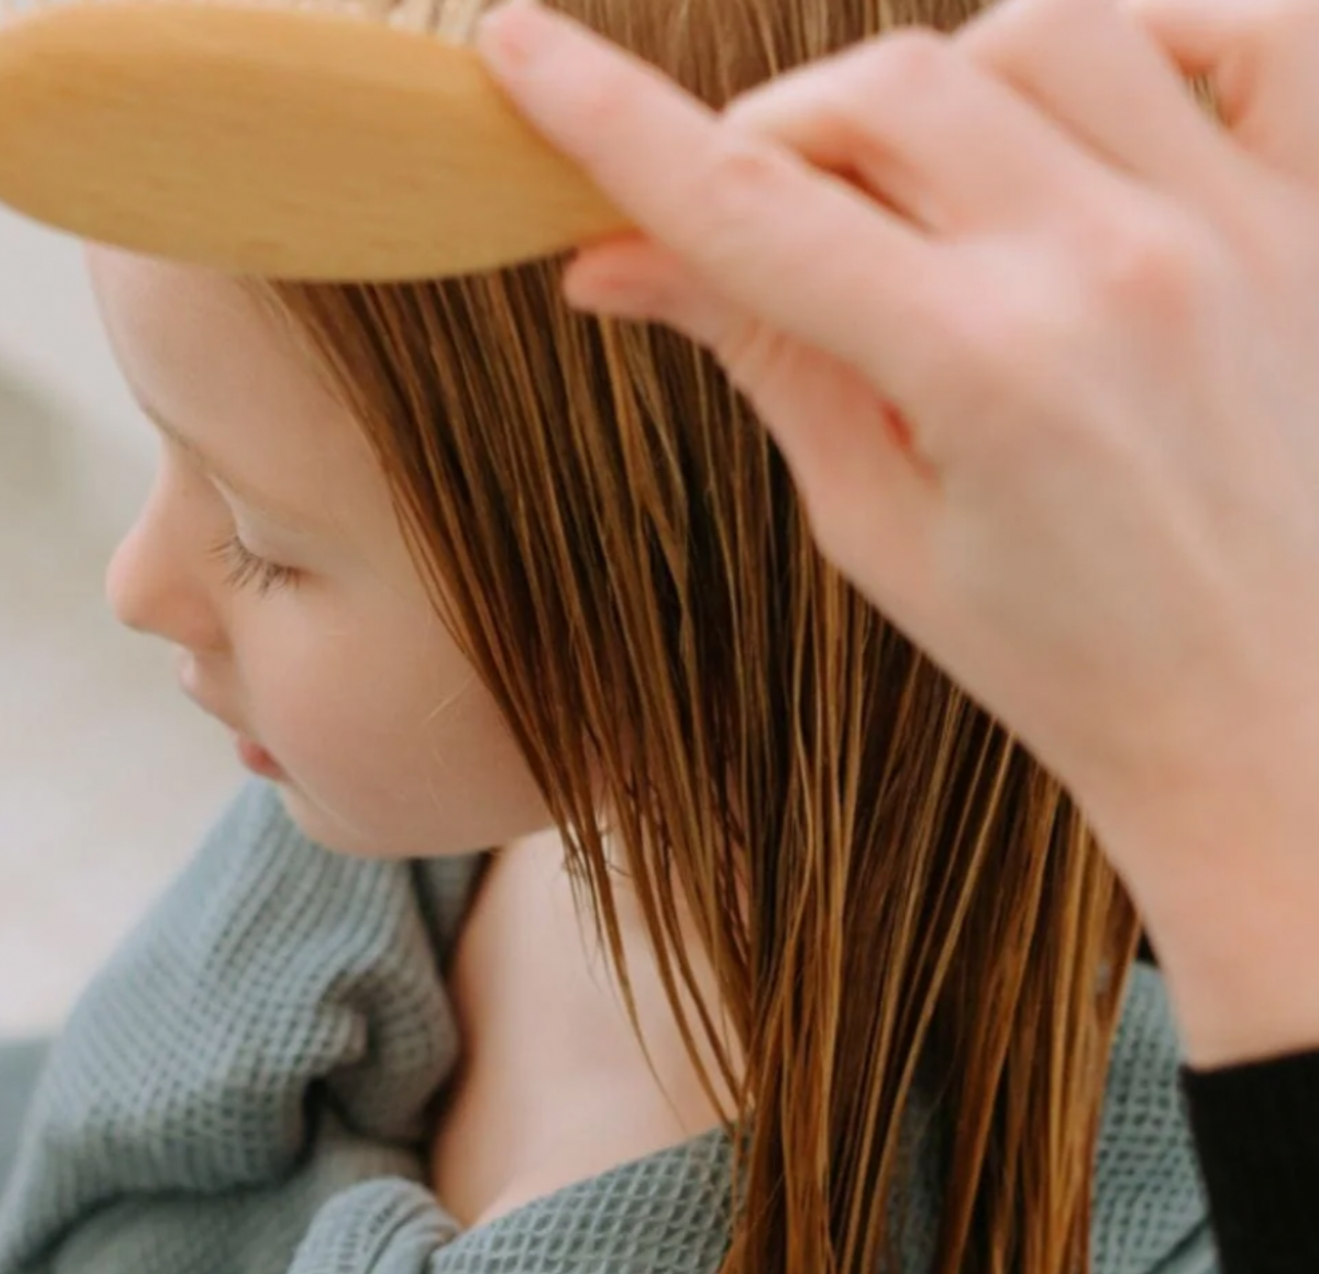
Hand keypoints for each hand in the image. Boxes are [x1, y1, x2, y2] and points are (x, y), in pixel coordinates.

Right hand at [477, 0, 1318, 1063]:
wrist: (1263, 718)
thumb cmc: (1061, 657)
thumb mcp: (877, 525)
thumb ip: (762, 358)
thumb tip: (613, 263)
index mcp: (986, 373)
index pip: (749, 208)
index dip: (611, 120)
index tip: (515, 48)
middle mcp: (1114, 270)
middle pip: (884, 87)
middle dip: (783, 135)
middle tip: (765, 217)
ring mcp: (1238, 226)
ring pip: (1041, 28)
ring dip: (943, 88)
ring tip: (927, 190)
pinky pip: (1251, 26)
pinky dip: (1148, 32)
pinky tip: (1087, 108)